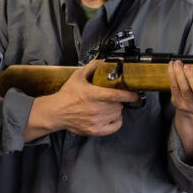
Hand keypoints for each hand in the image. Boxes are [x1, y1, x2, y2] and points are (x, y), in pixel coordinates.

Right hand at [26, 59, 140, 139]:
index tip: (136, 94)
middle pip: (118, 105)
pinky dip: (117, 121)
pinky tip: (112, 116)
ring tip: (108, 106)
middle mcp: (95, 109)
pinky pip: (114, 126)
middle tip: (112, 98)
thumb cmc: (67, 95)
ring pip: (117, 114)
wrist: (56, 111)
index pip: (116, 95)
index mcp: (92, 95)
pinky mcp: (94, 131)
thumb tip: (105, 61)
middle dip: (118, 100)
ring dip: (116, 109)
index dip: (129, 95)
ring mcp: (95, 121)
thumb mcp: (78, 76)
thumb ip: (92, 67)